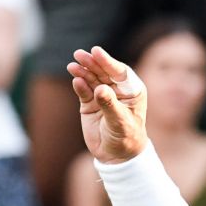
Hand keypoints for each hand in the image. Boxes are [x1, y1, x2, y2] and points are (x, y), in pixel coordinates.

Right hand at [68, 47, 149, 163]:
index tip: (96, 51)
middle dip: (92, 62)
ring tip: (73, 65)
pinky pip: (83, 91)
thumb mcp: (120, 121)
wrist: (117, 154)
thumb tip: (100, 89)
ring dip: (82, 71)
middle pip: (104, 72)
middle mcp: (117, 90)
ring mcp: (103, 96)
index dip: (108, 61)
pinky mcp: (90, 104)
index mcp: (132, 90)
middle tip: (79, 54)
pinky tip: (75, 80)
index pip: (120, 71)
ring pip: (92, 79)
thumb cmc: (126, 136)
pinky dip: (79, 85)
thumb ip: (110, 105)